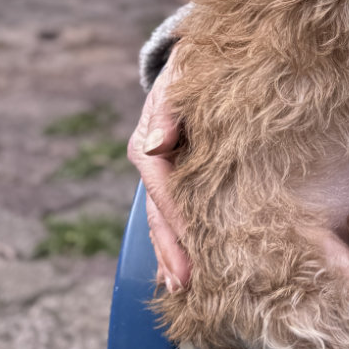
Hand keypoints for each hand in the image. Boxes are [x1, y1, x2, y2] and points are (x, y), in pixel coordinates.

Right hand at [127, 60, 190, 290]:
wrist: (200, 61)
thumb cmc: (193, 67)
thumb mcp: (180, 77)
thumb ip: (168, 109)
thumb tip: (158, 143)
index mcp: (148, 146)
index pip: (163, 191)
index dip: (177, 222)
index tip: (192, 250)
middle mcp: (153, 164)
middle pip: (160, 215)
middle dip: (172, 251)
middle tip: (186, 285)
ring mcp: (164, 174)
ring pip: (165, 221)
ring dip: (172, 254)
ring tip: (183, 288)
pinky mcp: (179, 176)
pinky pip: (176, 213)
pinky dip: (177, 241)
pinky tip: (181, 271)